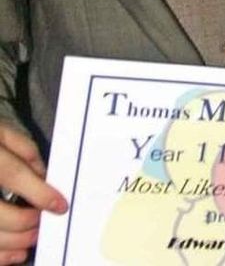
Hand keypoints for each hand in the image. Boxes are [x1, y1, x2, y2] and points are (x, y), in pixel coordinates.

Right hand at [0, 124, 66, 264]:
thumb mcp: (2, 131)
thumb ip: (23, 149)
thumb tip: (43, 175)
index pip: (12, 174)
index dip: (38, 192)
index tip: (59, 205)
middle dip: (23, 222)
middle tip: (42, 223)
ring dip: (11, 242)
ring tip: (32, 239)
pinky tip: (15, 253)